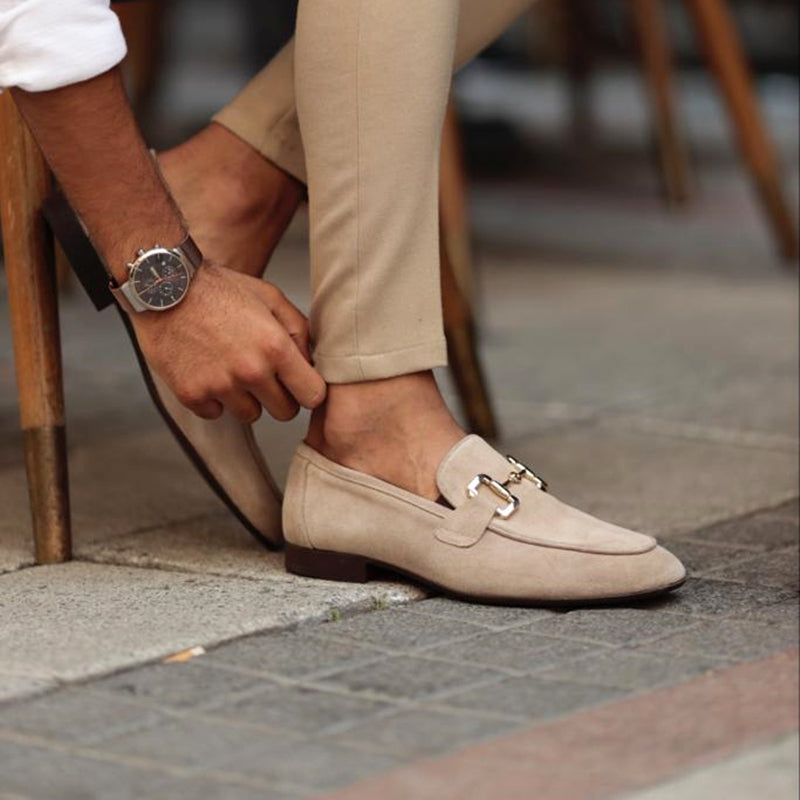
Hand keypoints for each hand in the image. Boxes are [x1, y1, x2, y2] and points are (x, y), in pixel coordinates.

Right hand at [132, 263, 325, 422]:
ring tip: (232, 369)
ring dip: (246, 399)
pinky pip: (216, 414)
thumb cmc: (218, 289)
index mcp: (276, 348)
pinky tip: (208, 372)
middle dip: (279, 397)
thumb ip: (299, 330)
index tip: (299, 385)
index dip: (308, 391)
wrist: (164, 286)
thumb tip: (311, 362)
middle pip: (285, 413)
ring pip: (250, 416)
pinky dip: (213, 400)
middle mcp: (251, 371)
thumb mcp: (270, 298)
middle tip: (265, 377)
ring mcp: (220, 385)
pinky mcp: (192, 394)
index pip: (313, 396)